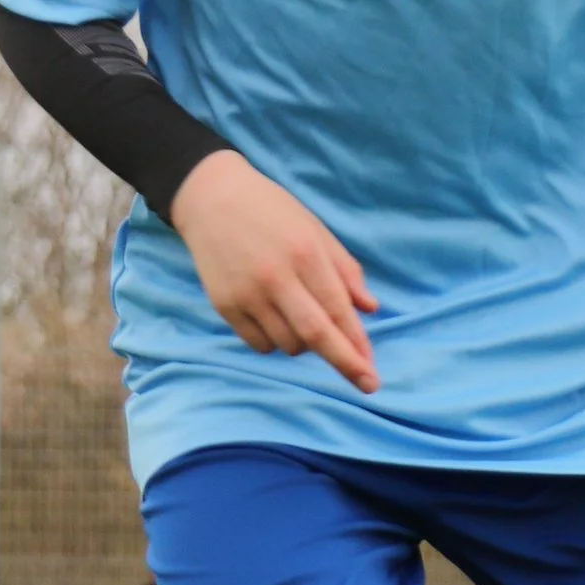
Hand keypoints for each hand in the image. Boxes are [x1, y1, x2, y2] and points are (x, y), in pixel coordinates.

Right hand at [169, 151, 378, 391]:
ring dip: (306, 345)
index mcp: (305, 254)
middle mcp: (276, 277)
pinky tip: (276, 321)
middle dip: (346, 364)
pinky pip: (259, 344)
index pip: (337, 310)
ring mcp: (247, 294)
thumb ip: (344, 270)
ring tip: (302, 319)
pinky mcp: (224, 306)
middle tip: (368, 385)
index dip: (357, 344)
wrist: (211, 199)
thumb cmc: (272, 212)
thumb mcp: (316, 230)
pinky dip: (276, 342)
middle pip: (316, 335)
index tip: (372, 371)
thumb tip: (370, 309)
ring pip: (288, 344)